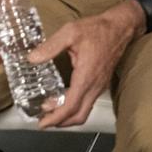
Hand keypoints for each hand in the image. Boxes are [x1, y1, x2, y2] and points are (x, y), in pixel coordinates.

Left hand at [33, 0, 142, 129]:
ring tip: (48, 113)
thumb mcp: (70, 32)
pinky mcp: (100, 83)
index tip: (42, 124)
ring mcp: (99, 86)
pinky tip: (61, 100)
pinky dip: (73, 107)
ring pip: (84, 110)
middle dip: (60, 122)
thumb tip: (31, 58)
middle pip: (79, 115)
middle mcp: (95, 85)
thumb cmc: (96, 29)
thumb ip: (50, 46)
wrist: (120, 27)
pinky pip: (87, 102)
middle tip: (42, 122)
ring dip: (67, 116)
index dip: (56, 117)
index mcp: (86, 76)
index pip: (71, 105)